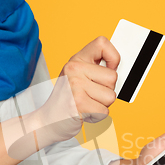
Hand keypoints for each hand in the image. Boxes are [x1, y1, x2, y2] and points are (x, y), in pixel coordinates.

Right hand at [26, 36, 119, 150]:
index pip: (101, 43)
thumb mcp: (77, 76)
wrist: (48, 121)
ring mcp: (76, 85)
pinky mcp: (79, 103)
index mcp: (76, 59)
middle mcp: (74, 69)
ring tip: (87, 104)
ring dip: (103, 105)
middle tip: (91, 95)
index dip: (113, 57)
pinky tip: (85, 113)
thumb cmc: (67, 100)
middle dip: (107, 90)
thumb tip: (116, 66)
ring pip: (111, 96)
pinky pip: (105, 111)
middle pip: (113, 77)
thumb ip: (94, 68)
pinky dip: (98, 116)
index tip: (109, 69)